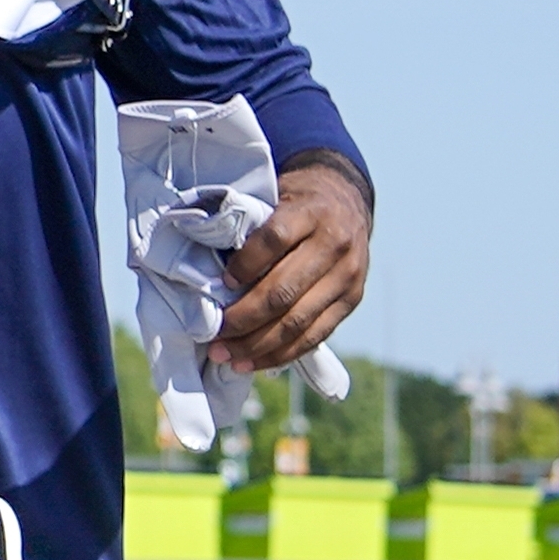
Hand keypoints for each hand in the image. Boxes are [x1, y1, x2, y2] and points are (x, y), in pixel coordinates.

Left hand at [212, 157, 371, 372]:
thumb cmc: (297, 202)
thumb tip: (206, 269)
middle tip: (213, 335)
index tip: (222, 282)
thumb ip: (252, 227)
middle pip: (285, 289)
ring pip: (299, 320)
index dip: (246, 264)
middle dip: (244, 318)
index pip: (276, 239)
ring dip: (257, 345)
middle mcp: (335, 244)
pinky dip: (281, 354)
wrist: (347, 201)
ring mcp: (348, 275)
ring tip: (226, 355)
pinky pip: (315, 336)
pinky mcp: (352, 300)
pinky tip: (253, 361)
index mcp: (312, 212)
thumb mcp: (277, 197)